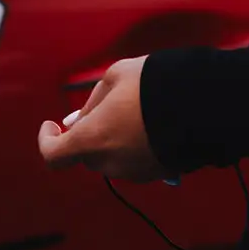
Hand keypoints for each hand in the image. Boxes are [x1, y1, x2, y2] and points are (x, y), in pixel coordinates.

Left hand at [38, 56, 165, 181]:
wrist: (201, 101)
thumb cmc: (152, 83)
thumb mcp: (115, 76)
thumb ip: (90, 102)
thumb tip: (74, 122)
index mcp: (92, 139)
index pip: (53, 156)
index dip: (47, 141)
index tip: (52, 125)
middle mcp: (109, 163)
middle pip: (87, 153)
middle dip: (91, 132)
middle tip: (109, 104)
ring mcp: (134, 172)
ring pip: (113, 156)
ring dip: (116, 138)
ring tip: (139, 108)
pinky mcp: (157, 173)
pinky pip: (137, 160)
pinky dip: (137, 146)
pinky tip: (154, 123)